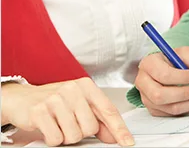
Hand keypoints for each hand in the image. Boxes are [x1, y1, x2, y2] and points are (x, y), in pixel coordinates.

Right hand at [0, 78, 134, 145]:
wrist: (21, 98)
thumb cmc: (53, 101)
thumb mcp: (78, 105)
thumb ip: (98, 119)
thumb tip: (114, 135)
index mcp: (86, 86)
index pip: (109, 110)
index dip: (119, 129)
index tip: (127, 141)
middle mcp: (72, 90)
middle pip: (91, 128)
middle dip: (81, 132)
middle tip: (69, 123)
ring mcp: (55, 99)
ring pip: (74, 135)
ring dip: (66, 136)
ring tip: (58, 124)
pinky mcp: (39, 111)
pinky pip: (56, 138)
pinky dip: (53, 138)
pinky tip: (48, 127)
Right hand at [135, 46, 188, 116]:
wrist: (173, 68)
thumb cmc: (177, 60)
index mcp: (149, 64)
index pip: (163, 75)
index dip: (183, 77)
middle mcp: (143, 81)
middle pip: (160, 95)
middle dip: (184, 94)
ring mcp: (146, 97)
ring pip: (168, 107)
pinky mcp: (154, 109)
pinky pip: (171, 114)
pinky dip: (188, 109)